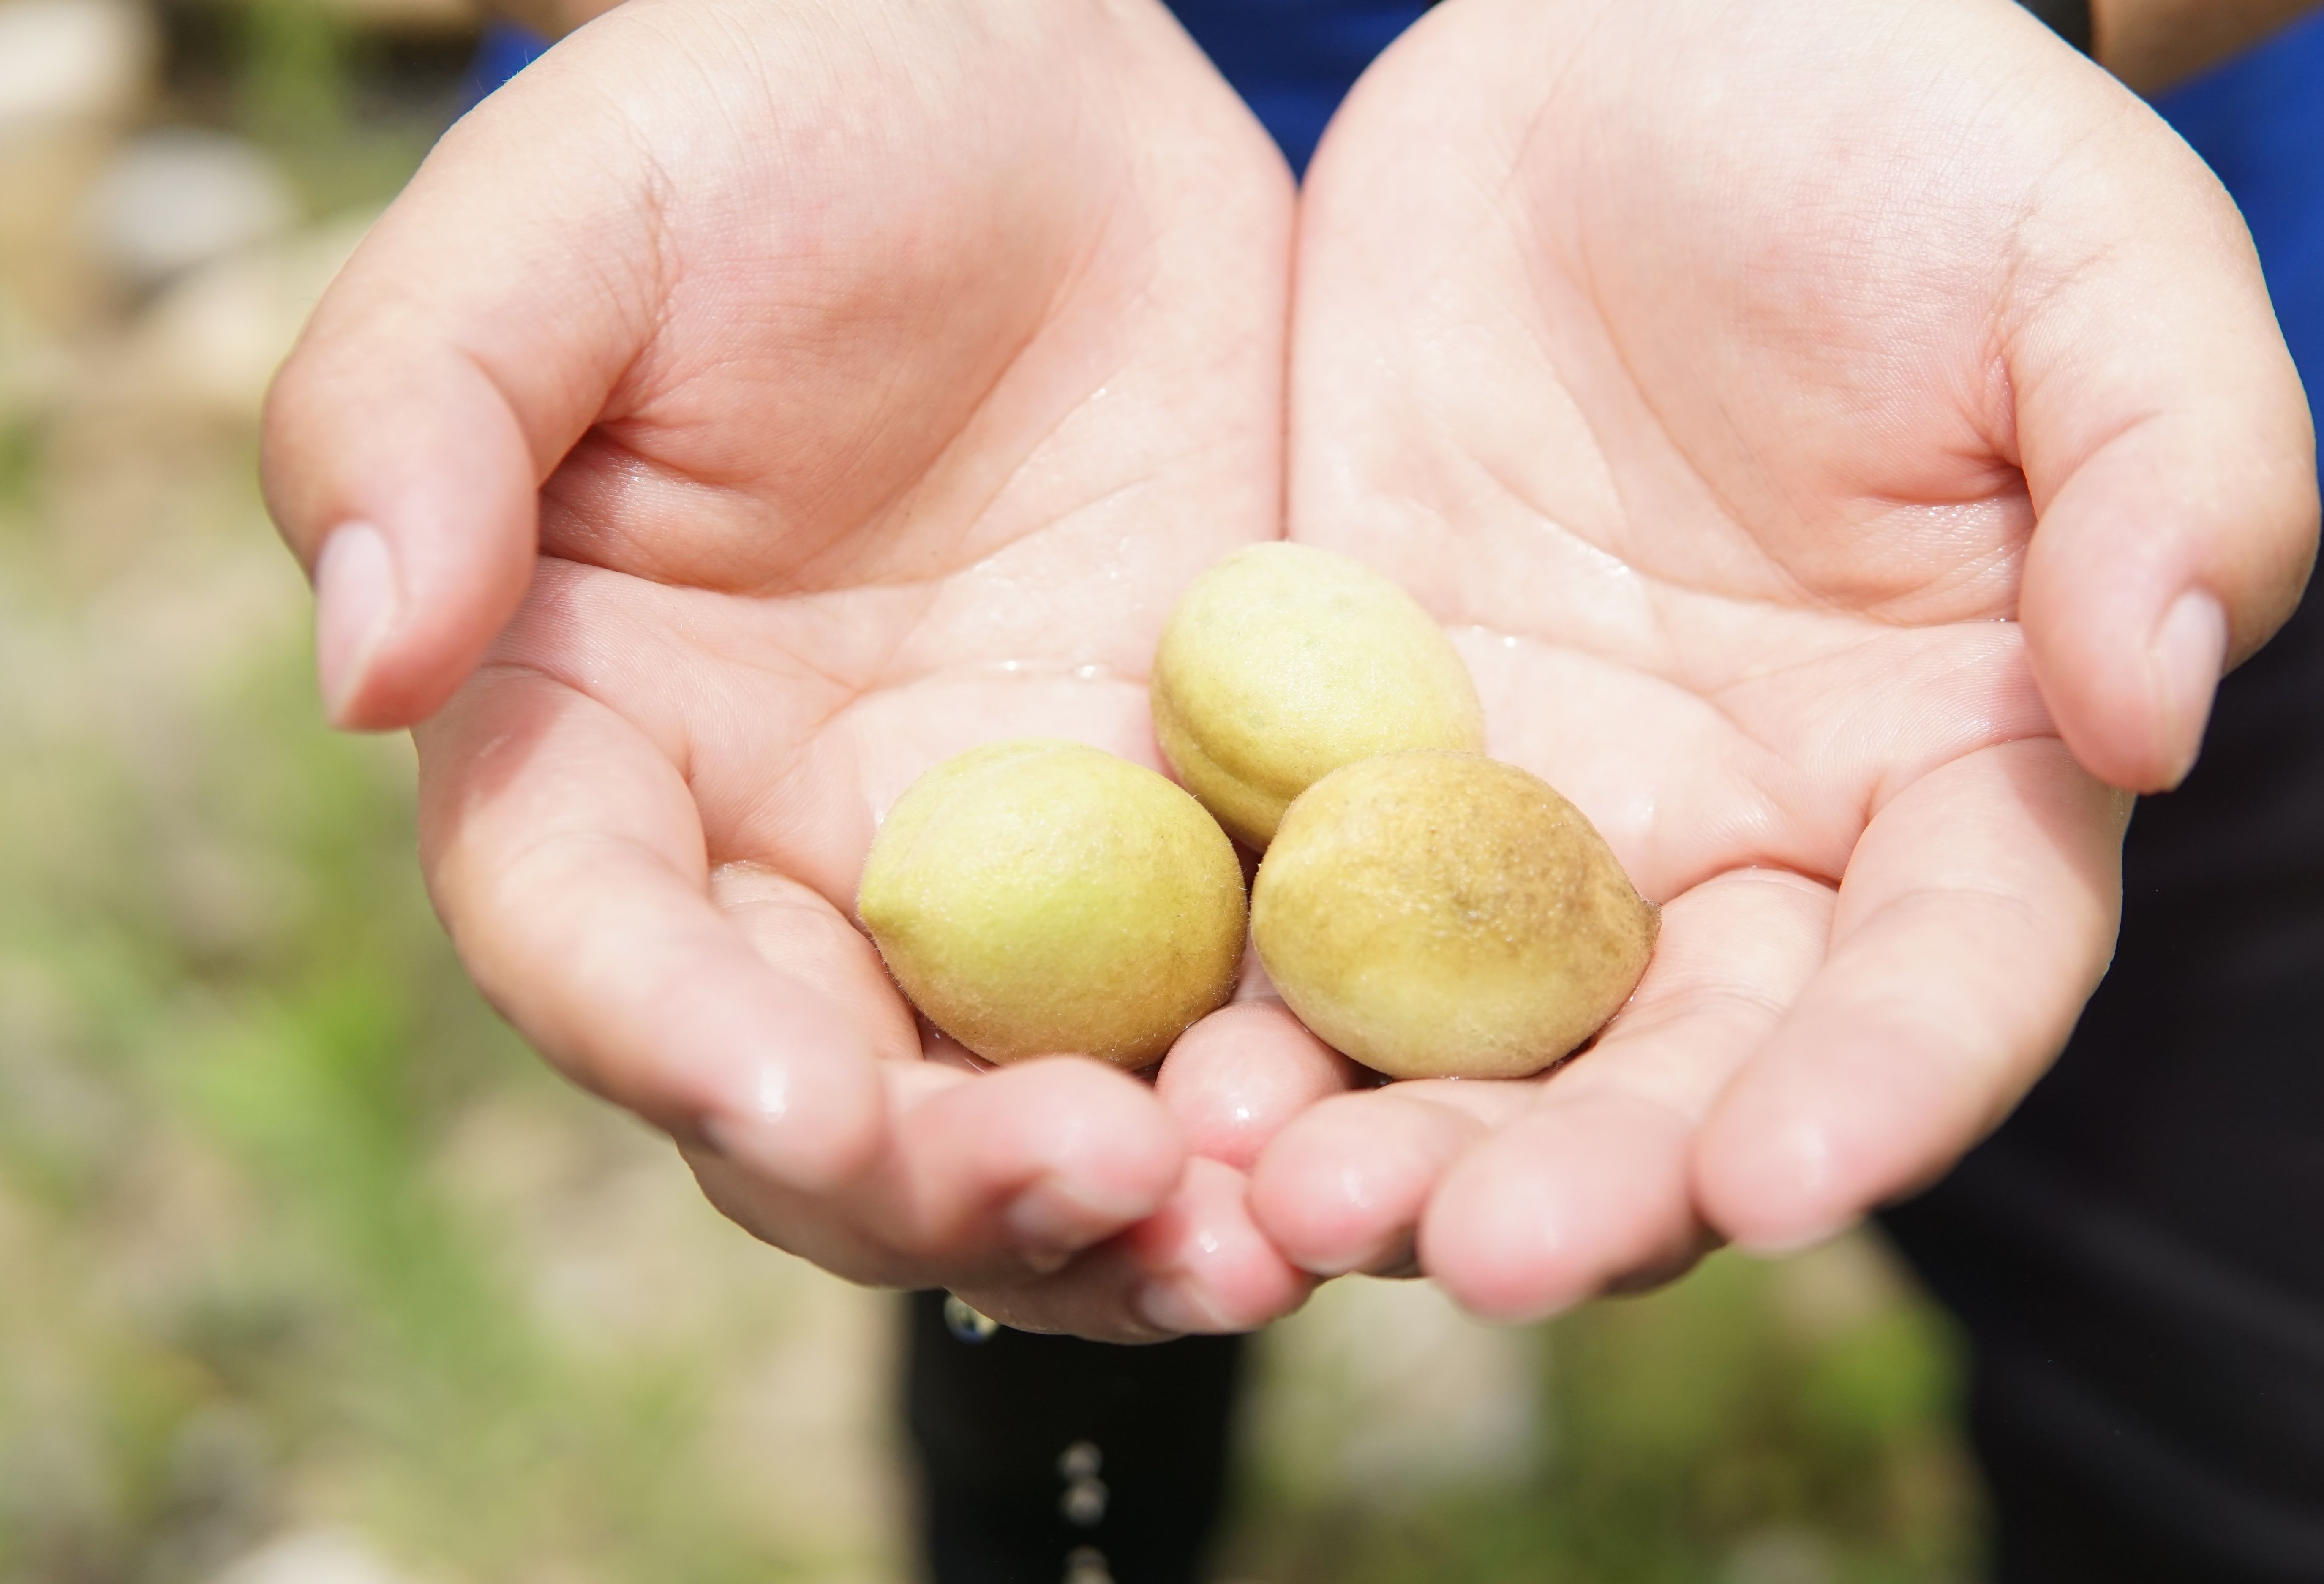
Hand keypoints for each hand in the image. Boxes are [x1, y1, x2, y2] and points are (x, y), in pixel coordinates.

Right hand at [260, 0, 1311, 1338]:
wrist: (1037, 82)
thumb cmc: (773, 113)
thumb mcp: (572, 215)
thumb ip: (421, 412)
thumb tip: (362, 663)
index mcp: (599, 741)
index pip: (593, 941)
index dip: (673, 1034)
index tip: (790, 1092)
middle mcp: (787, 851)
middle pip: (817, 1102)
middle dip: (931, 1180)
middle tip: (1084, 1180)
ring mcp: (996, 874)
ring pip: (1018, 1120)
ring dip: (1119, 1214)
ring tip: (1250, 1240)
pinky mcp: (1179, 849)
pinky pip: (1213, 1029)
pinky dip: (1269, 1113)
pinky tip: (1350, 1146)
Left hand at [1240, 0, 2317, 1318]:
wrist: (1648, 47)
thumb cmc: (1909, 140)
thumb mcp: (2089, 264)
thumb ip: (2175, 474)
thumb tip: (2156, 709)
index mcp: (1946, 781)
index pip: (1945, 988)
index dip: (1880, 1097)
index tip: (1784, 1181)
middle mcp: (1740, 848)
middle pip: (1685, 1076)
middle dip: (1595, 1182)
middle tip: (1476, 1254)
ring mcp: (1532, 822)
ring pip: (1474, 1053)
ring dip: (1391, 1147)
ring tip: (1275, 1200)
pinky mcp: (1356, 760)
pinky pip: (1297, 922)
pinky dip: (1244, 1014)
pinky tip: (1166, 1078)